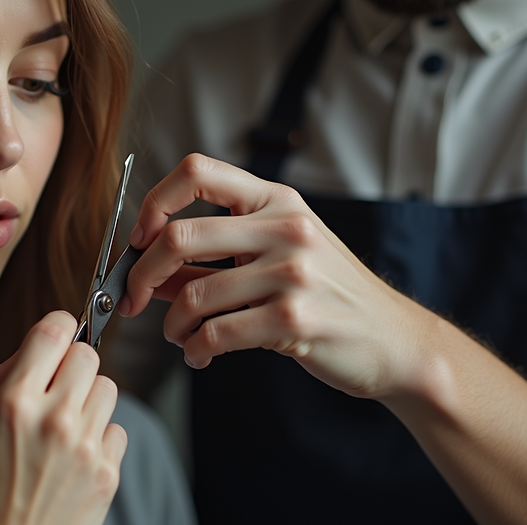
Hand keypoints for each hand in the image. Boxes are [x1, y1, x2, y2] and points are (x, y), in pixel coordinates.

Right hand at [0, 311, 127, 524]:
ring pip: (107, 387)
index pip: (54, 332)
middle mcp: (55, 420)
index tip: (55, 334)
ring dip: (87, 397)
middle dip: (70, 363)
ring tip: (62, 425)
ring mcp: (86, 447)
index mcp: (14, 405)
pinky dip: (100, 435)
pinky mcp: (107, 473)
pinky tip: (74, 455)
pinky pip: (118, 428)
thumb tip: (28, 350)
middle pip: (88, 354)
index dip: (57, 325)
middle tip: (53, 386)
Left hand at [121, 154, 439, 399]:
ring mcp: (292, 272)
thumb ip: (217, 257)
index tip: (139, 238)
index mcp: (277, 200)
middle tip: (133, 299)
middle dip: (141, 274)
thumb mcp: (280, 257)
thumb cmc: (330, 296)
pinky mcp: (295, 320)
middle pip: (179, 236)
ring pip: (193, 295)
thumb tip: (149, 270)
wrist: (394, 340)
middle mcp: (285, 227)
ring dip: (172, 325)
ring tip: (181, 338)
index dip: (154, 202)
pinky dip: (195, 350)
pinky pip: (216, 335)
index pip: (197, 171)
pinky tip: (200, 355)